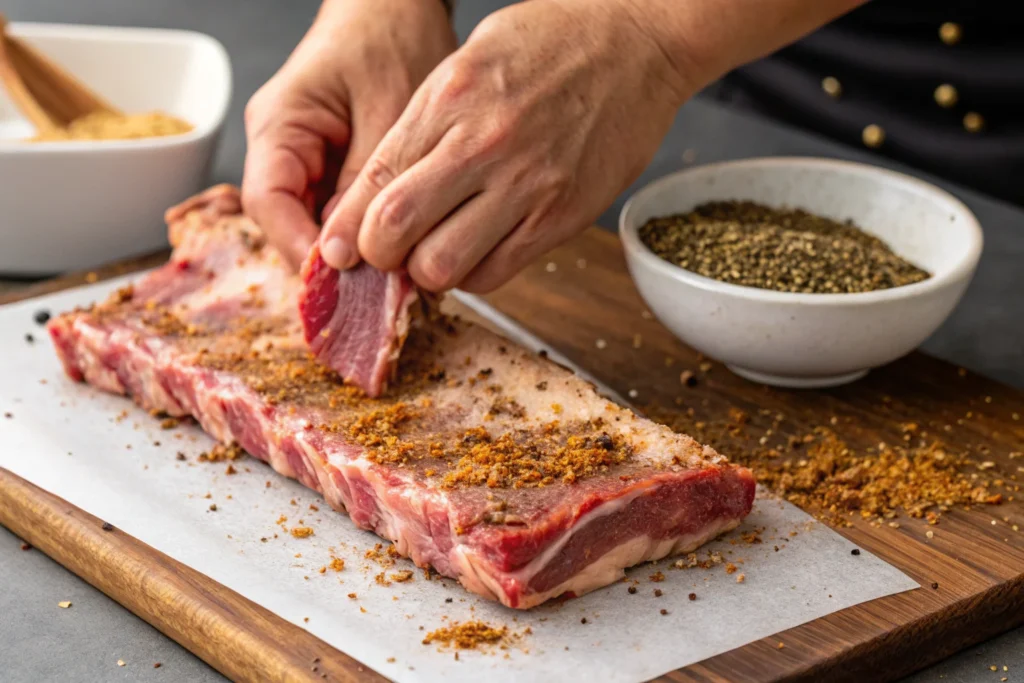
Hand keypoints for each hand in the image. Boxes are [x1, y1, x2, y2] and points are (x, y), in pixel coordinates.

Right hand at [241, 0, 455, 268]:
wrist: (401, 6)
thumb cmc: (392, 35)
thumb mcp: (389, 106)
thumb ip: (369, 178)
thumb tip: (354, 252)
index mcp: (279, 125)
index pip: (268, 202)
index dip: (299, 249)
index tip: (339, 284)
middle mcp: (284, 149)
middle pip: (288, 226)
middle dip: (330, 264)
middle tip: (378, 295)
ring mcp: (308, 163)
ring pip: (315, 228)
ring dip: (351, 256)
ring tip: (393, 282)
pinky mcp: (335, 172)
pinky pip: (339, 217)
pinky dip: (365, 239)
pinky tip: (398, 256)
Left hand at [317, 0, 693, 292]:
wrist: (637, 43)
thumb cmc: (550, 43)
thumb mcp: (468, 60)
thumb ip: (423, 123)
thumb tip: (379, 187)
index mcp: (450, 100)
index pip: (375, 182)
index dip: (346, 228)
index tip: (340, 247)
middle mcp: (483, 146)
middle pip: (396, 232)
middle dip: (379, 254)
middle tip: (387, 250)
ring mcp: (527, 186)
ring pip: (444, 266)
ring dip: (427, 269)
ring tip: (435, 250)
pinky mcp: (562, 216)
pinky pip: (496, 273)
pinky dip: (473, 273)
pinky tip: (476, 249)